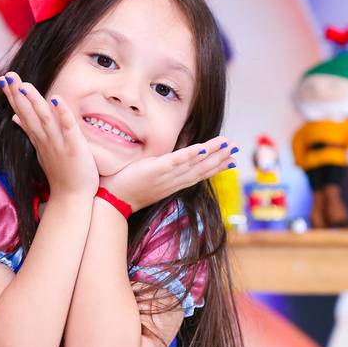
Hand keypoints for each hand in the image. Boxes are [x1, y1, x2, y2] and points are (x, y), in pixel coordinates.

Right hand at [0, 72, 98, 197]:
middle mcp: (45, 139)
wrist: (71, 198)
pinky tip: (57, 99)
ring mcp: (58, 143)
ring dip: (34, 101)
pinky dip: (63, 114)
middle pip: (28, 113)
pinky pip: (68, 128)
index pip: (22, 113)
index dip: (12, 96)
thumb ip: (30, 132)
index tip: (3, 79)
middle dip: (17, 94)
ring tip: (24, 85)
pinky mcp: (74, 147)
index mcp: (38, 138)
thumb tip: (15, 118)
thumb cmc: (60, 174)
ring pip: (44, 118)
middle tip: (8, 75)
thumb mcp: (40, 150)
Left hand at [99, 136, 237, 211]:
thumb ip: (159, 172)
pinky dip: (191, 154)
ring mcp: (166, 176)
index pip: (197, 174)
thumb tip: (164, 163)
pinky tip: (203, 147)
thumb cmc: (126, 190)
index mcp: (172, 184)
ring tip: (227, 145)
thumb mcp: (148, 181)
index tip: (231, 161)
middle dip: (220, 159)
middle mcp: (173, 182)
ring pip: (194, 164)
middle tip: (236, 149)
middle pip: (201, 169)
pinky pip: (177, 161)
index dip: (215, 167)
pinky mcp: (156, 170)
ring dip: (212, 154)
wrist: (112, 202)